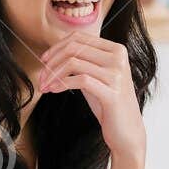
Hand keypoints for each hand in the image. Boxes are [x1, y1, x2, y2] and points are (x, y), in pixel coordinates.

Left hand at [35, 33, 144, 162]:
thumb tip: (54, 52)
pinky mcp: (112, 92)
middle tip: (41, 76)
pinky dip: (62, 83)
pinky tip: (54, 90)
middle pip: (74, 48)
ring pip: (74, 62)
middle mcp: (118, 58)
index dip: (56, 47)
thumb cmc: (109, 104)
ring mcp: (117, 74)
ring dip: (53, 74)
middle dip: (52, 62)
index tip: (44, 60)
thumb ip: (82, 62)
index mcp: (116, 49)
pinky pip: (80, 80)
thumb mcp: (96, 76)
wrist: (127, 131)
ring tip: (45, 85)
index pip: (79, 37)